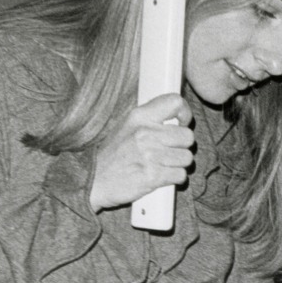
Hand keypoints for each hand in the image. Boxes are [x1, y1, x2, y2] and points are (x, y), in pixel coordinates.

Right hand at [89, 94, 194, 212]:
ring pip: (187, 158)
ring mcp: (150, 155)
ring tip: (162, 165)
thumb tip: (178, 118)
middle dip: (182, 146)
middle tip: (168, 152)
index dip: (184, 114)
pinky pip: (181, 175)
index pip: (175, 102)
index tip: (181, 124)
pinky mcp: (153, 176)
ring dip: (179, 164)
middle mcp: (146, 133)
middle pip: (188, 136)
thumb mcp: (127, 127)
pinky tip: (161, 176)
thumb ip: (151, 120)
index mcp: (139, 116)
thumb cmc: (114, 154)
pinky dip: (175, 178)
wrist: (93, 180)